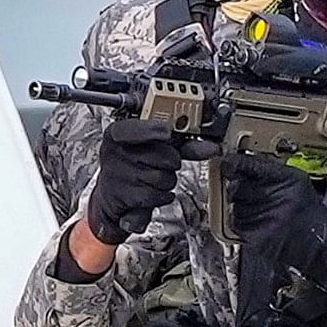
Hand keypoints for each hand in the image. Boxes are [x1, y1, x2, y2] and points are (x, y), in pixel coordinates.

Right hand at [83, 115, 186, 244]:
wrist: (114, 195)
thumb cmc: (136, 165)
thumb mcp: (156, 149)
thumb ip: (184, 145)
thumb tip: (212, 148)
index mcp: (117, 133)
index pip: (134, 129)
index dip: (153, 130)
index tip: (167, 133)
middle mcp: (113, 152)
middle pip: (162, 155)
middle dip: (171, 162)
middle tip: (161, 163)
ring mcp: (116, 175)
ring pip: (162, 177)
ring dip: (167, 181)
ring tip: (153, 177)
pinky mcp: (122, 196)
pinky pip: (157, 195)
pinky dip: (162, 196)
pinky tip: (152, 191)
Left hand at [229, 157, 326, 299]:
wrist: (319, 239)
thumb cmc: (306, 208)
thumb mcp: (294, 180)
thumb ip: (268, 169)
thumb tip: (239, 162)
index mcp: (284, 179)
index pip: (248, 165)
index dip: (233, 164)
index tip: (225, 163)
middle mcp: (274, 198)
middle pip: (235, 187)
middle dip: (236, 189)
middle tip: (245, 192)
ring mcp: (264, 219)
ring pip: (233, 207)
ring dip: (238, 207)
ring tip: (256, 209)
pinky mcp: (256, 238)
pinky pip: (235, 225)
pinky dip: (240, 222)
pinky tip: (254, 221)